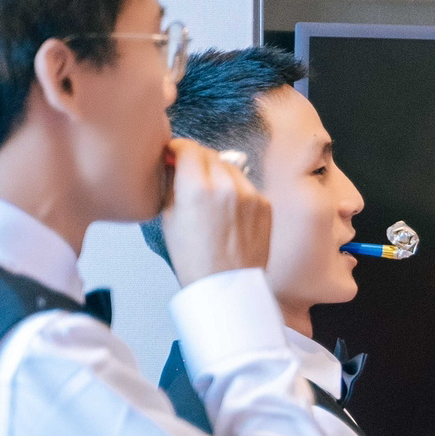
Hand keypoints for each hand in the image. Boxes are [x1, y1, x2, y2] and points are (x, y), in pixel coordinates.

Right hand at [160, 137, 271, 286]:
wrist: (226, 287)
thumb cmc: (194, 260)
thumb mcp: (169, 218)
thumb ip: (172, 184)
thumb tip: (173, 163)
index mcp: (197, 188)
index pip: (187, 148)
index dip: (177, 149)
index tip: (174, 154)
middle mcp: (226, 186)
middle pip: (209, 154)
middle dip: (197, 160)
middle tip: (190, 175)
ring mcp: (250, 194)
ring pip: (230, 167)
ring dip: (218, 174)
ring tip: (211, 198)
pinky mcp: (265, 204)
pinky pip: (246, 186)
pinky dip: (236, 191)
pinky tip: (228, 211)